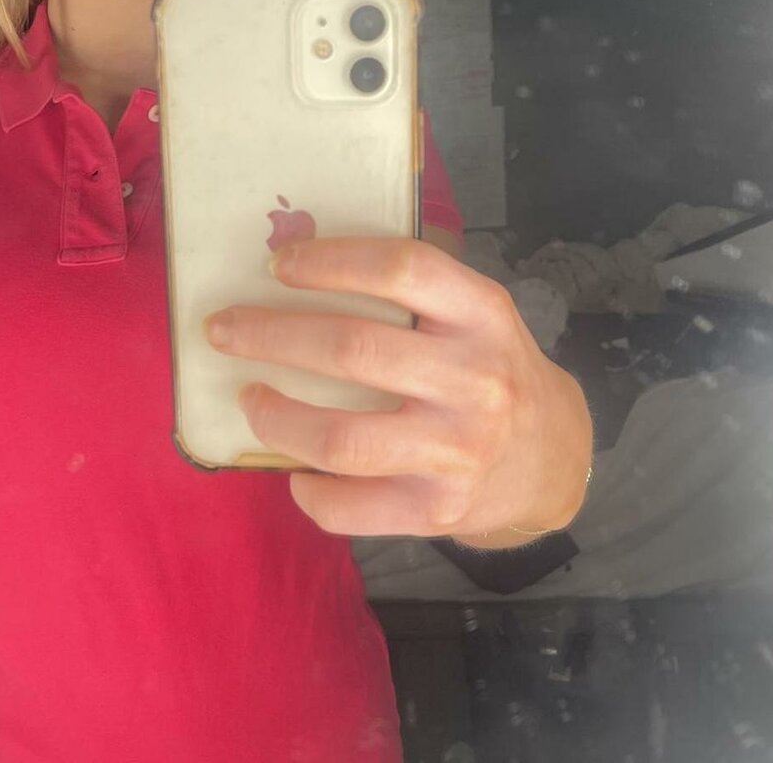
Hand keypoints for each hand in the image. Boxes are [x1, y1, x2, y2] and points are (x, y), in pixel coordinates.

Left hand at [204, 236, 592, 546]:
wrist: (550, 459)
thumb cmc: (491, 369)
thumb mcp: (474, 314)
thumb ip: (414, 292)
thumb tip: (298, 264)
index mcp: (482, 314)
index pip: (402, 269)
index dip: (331, 262)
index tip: (278, 264)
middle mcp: (475, 381)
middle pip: (352, 350)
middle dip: (270, 336)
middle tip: (222, 330)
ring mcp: (458, 452)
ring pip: (341, 438)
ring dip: (276, 418)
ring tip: (249, 398)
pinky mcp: (439, 511)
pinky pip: (351, 508)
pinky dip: (308, 492)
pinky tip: (294, 472)